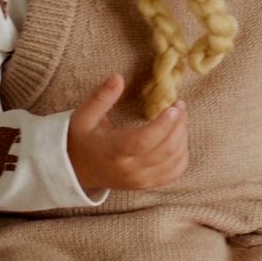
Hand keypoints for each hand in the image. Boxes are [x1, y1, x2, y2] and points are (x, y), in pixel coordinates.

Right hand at [67, 73, 188, 194]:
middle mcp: (128, 170)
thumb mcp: (83, 115)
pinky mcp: (148, 184)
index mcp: (112, 151)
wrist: (78, 170)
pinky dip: (183, 154)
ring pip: (174, 161)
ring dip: (182, 137)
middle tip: (179, 105)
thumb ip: (101, 97)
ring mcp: (140, 180)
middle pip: (165, 150)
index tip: (173, 107)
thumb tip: (118, 77)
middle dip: (178, 125)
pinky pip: (175, 172)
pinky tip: (178, 137)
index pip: (143, 141)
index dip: (162, 125)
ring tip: (179, 117)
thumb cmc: (82, 139)